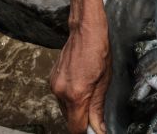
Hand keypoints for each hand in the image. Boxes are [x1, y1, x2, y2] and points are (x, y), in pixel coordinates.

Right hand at [50, 14, 110, 133]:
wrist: (85, 31)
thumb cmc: (98, 51)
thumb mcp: (104, 82)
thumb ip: (98, 108)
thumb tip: (98, 127)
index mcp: (76, 95)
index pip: (76, 127)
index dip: (86, 131)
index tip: (95, 129)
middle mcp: (61, 92)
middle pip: (69, 119)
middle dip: (82, 119)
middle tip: (95, 112)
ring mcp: (54, 85)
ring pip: (64, 109)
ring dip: (76, 108)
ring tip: (88, 93)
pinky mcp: (52, 79)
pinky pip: (60, 97)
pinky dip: (70, 97)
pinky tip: (80, 85)